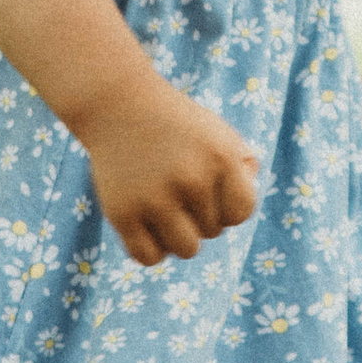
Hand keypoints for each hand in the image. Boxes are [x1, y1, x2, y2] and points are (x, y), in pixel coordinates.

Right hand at [84, 76, 260, 267]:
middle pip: (213, 231)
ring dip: (180, 236)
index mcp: (220, 158)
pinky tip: (147, 225)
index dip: (228, 205)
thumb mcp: (219, 134)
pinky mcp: (122, 213)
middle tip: (178, 186)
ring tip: (168, 211)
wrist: (118, 105)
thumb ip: (243, 168)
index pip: (241, 212)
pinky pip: (148, 257)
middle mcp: (191, 179)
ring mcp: (154, 198)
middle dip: (200, 214)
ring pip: (187, 250)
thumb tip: (239, 212)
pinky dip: (152, 249)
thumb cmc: (177, 125)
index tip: (211, 188)